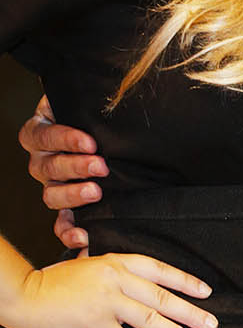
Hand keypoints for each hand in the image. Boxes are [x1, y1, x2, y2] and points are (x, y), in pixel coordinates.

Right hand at [13, 252, 216, 327]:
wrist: (30, 295)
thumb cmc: (57, 281)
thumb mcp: (87, 264)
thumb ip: (107, 267)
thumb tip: (117, 268)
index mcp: (119, 262)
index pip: (161, 270)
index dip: (185, 281)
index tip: (206, 291)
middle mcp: (118, 279)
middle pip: (163, 297)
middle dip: (190, 311)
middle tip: (211, 323)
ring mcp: (109, 302)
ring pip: (151, 320)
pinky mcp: (97, 324)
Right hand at [18, 93, 103, 249]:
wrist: (108, 126)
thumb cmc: (95, 108)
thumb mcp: (88, 98)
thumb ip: (92, 97)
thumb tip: (116, 92)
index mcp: (41, 128)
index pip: (44, 135)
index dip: (65, 139)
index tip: (91, 142)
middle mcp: (41, 158)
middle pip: (48, 167)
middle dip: (75, 167)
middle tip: (101, 166)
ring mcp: (51, 183)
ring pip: (51, 195)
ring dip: (73, 195)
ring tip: (96, 192)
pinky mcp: (65, 204)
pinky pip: (59, 223)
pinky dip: (69, 231)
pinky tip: (84, 235)